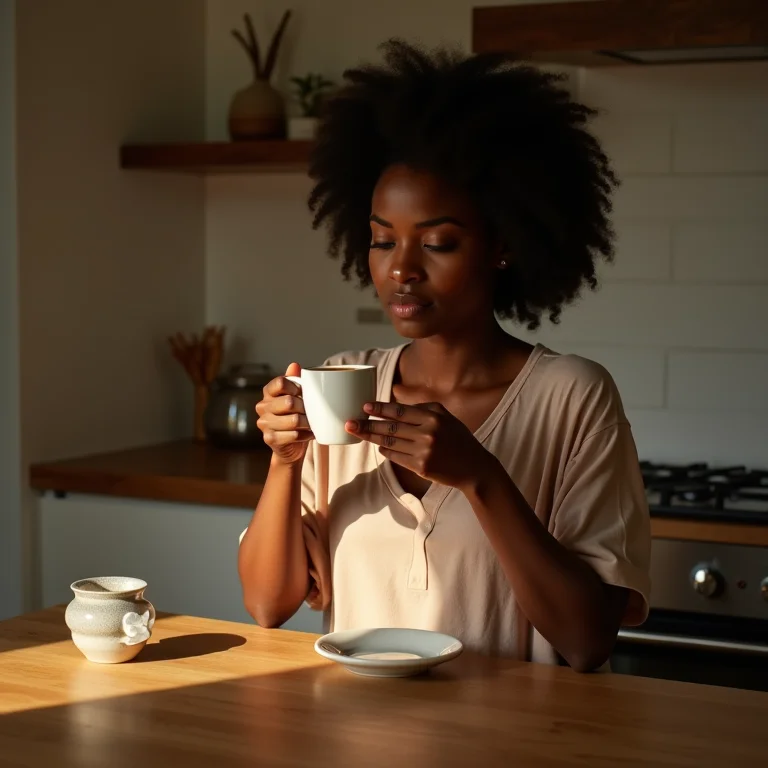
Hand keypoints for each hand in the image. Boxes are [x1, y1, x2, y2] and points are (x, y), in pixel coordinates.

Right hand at [255, 363, 313, 465]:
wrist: (291, 445)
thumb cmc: (295, 416)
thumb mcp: (297, 397)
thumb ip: (295, 380)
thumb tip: (294, 365)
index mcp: (268, 392)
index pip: (280, 383)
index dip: (295, 387)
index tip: (303, 394)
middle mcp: (262, 406)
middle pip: (289, 402)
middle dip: (305, 408)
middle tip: (311, 412)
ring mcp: (264, 423)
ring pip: (293, 420)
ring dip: (307, 422)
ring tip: (312, 423)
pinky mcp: (269, 438)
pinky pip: (293, 435)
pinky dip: (306, 435)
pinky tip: (309, 434)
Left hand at [346, 401, 495, 490]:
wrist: (474, 468)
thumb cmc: (458, 440)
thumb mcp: (446, 418)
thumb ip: (423, 410)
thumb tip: (394, 407)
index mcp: (433, 416)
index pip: (400, 411)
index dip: (380, 408)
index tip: (364, 407)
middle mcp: (428, 432)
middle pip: (390, 427)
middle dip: (367, 424)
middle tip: (350, 422)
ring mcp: (424, 451)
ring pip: (389, 443)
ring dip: (371, 438)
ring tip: (356, 433)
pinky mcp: (421, 467)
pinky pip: (396, 457)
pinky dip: (385, 451)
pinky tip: (378, 447)